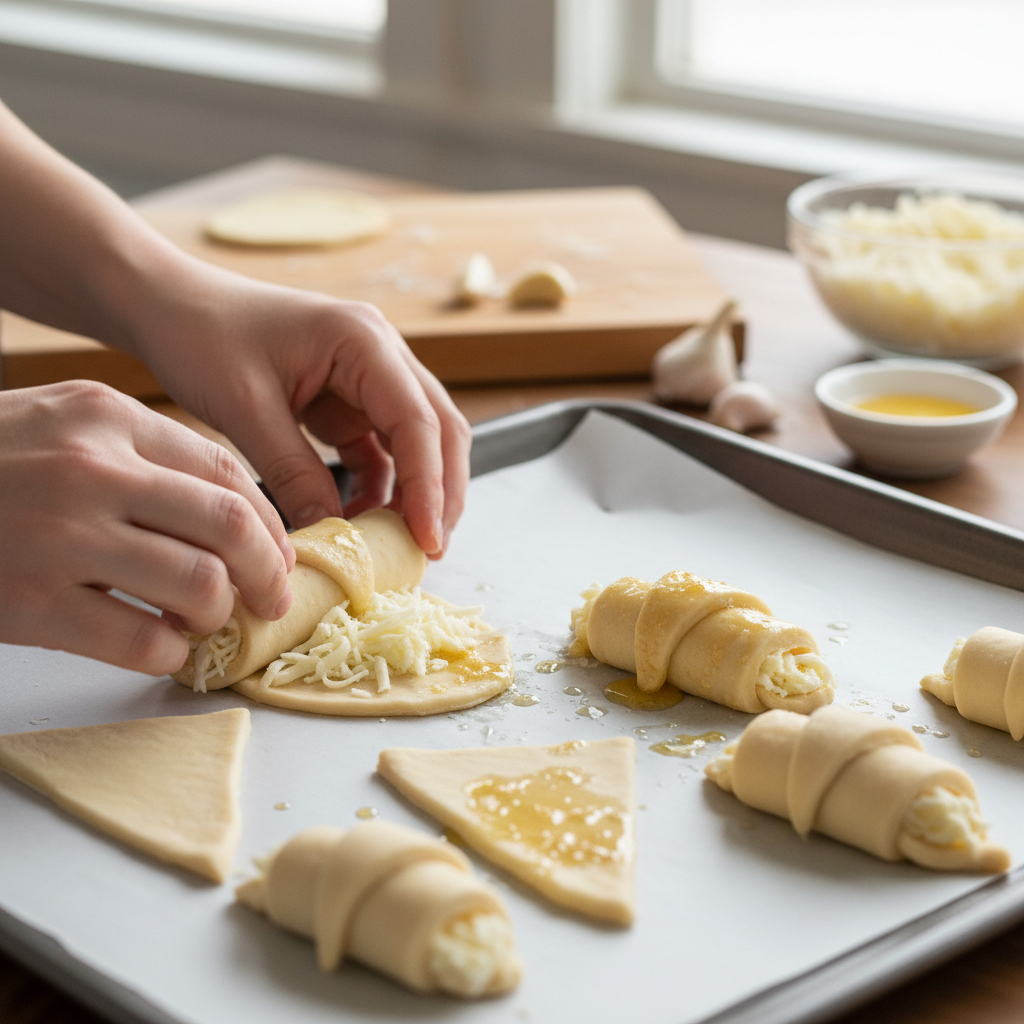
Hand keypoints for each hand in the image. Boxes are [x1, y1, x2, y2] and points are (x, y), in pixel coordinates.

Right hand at [0, 382, 293, 673]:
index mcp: (106, 417)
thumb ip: (143, 455)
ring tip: (204, 622)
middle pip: (230, 526)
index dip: (270, 523)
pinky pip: (143, 640)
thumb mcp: (63, 425)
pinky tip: (162, 646)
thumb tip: (235, 515)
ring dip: (219, 615)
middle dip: (268, 571)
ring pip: (199, 585)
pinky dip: (170, 652)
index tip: (278, 553)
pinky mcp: (31, 603)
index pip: (228, 471)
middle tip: (273, 598)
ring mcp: (60, 536)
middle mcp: (91, 469)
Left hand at [131, 266, 471, 558]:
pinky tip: (359, 521)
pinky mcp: (351, 402)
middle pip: (440, 430)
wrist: (171, 306)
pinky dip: (380, 488)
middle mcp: (381, 354)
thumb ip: (292, 473)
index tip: (428, 540)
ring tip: (399, 545)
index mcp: (363, 341)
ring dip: (417, 493)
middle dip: (441, 492)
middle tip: (428, 550)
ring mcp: (370, 378)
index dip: (430, 485)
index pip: (418, 421)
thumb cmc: (203, 336)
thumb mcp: (244, 408)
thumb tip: (331, 538)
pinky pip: (382, 451)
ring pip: (419, 443)